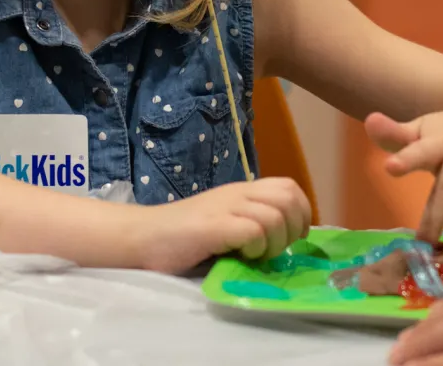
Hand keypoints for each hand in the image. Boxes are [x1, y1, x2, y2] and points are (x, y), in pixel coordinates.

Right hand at [132, 177, 311, 274]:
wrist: (141, 237)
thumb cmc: (182, 239)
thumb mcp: (224, 223)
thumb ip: (251, 224)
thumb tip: (285, 243)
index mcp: (241, 191)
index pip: (289, 187)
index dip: (301, 212)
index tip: (291, 238)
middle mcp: (236, 193)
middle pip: (288, 197)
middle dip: (293, 228)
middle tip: (274, 249)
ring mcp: (224, 207)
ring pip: (275, 215)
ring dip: (274, 242)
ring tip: (255, 255)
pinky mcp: (213, 226)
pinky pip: (253, 230)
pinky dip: (255, 247)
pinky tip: (240, 255)